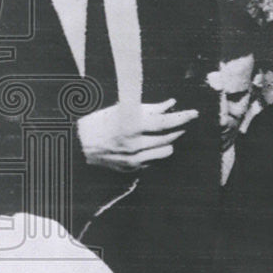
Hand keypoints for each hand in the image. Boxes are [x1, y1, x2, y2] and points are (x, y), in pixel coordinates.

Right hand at [77, 99, 197, 171]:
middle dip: (179, 128)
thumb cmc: (101, 121)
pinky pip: (154, 160)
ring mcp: (133, 158)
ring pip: (166, 151)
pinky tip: (150, 144)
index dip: (183, 117)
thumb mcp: (124, 110)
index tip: (194, 113)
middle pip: (169, 137)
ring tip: (167, 133)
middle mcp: (134, 144)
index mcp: (131, 126)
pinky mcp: (131, 168)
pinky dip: (156, 151)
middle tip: (183, 121)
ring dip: (170, 141)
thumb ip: (151, 108)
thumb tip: (172, 104)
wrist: (78, 144)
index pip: (166, 122)